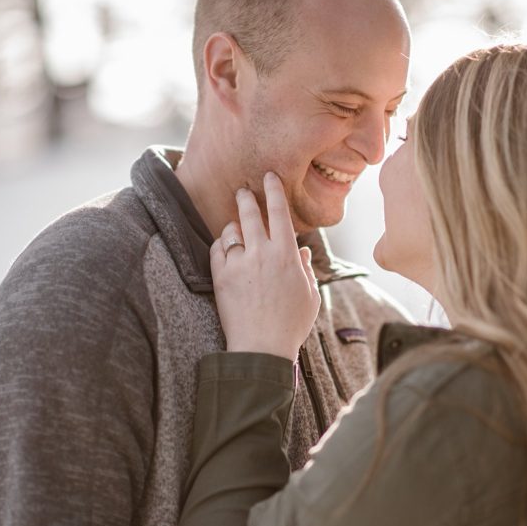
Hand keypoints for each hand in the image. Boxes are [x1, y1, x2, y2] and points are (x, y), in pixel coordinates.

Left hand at [211, 172, 320, 360]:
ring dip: (234, 225)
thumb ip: (305, 270)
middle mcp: (262, 254)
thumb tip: (302, 251)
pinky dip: (221, 245)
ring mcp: (239, 264)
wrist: (261, 348)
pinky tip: (226, 248)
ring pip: (232, 231)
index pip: (280, 212)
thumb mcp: (310, 297)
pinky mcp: (221, 277)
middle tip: (243, 190)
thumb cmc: (290, 325)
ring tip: (236, 226)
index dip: (274, 190)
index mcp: (287, 255)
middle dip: (247, 197)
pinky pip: (217, 249)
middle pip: (251, 213)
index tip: (270, 177)